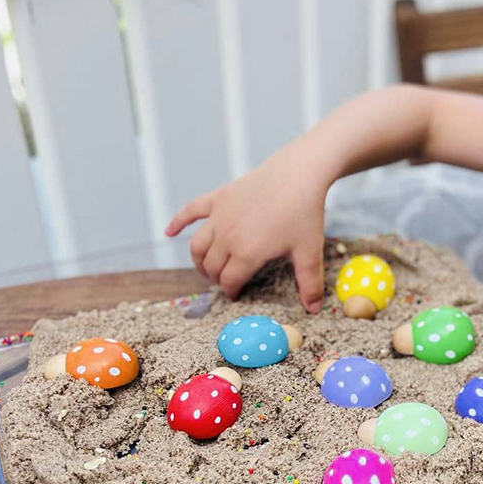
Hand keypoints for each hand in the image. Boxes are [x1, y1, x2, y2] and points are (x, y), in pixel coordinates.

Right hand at [165, 149, 327, 310]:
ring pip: (197, 245)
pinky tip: (168, 232)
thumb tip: (314, 310)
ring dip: (197, 260)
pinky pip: (191, 211)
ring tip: (205, 268)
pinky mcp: (218, 197)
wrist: (298, 173)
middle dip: (215, 278)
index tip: (236, 295)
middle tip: (225, 282)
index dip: (231, 292)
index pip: (229, 281)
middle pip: (211, 266)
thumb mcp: (309, 252)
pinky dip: (177, 222)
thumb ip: (310, 284)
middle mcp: (227, 236)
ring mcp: (220, 216)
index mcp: (247, 253)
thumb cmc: (305, 212)